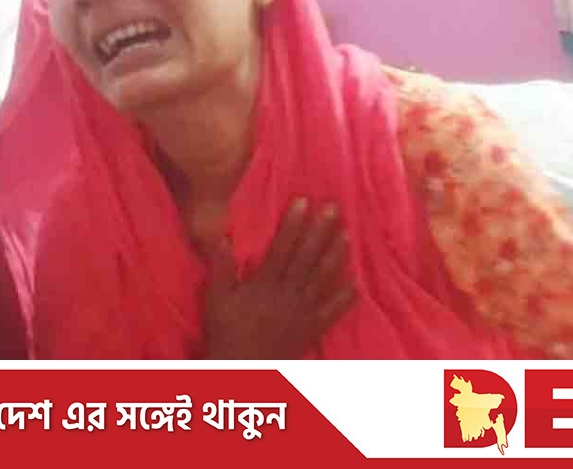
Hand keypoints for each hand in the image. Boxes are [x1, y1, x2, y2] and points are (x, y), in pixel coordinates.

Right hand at [200, 199, 357, 359]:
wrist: (242, 370)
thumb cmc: (225, 332)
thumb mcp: (215, 299)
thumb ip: (220, 267)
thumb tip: (224, 236)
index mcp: (264, 283)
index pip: (282, 247)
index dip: (293, 223)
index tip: (303, 201)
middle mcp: (288, 293)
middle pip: (308, 257)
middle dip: (321, 231)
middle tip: (334, 208)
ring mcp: (303, 311)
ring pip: (323, 279)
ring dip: (336, 255)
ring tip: (347, 234)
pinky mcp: (311, 329)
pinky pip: (332, 312)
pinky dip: (345, 299)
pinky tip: (357, 284)